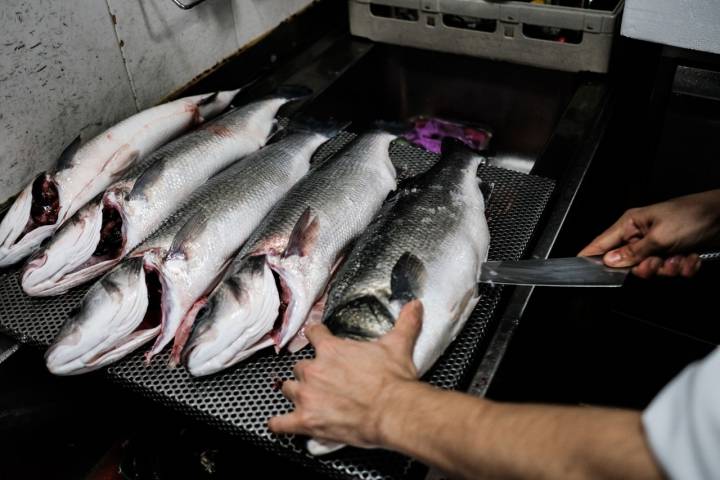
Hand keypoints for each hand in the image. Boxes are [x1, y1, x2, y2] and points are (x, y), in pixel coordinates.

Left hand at [268, 300, 423, 447]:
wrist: (393, 411)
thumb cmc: (393, 381)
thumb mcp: (398, 345)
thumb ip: (405, 323)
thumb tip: (414, 305)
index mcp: (331, 350)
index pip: (313, 334)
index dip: (316, 335)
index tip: (317, 337)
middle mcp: (314, 370)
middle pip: (300, 366)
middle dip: (309, 371)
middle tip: (322, 378)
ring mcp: (307, 396)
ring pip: (288, 389)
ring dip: (296, 392)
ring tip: (305, 398)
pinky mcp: (306, 420)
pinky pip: (281, 423)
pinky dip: (279, 424)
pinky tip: (280, 424)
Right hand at [579, 190, 719, 277]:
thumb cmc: (693, 215)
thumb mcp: (660, 236)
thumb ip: (633, 252)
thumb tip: (610, 261)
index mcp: (631, 224)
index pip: (601, 243)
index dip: (591, 257)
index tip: (582, 270)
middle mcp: (642, 235)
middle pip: (628, 263)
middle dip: (646, 268)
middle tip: (656, 262)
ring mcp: (659, 245)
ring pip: (652, 269)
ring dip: (669, 268)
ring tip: (680, 257)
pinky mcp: (675, 252)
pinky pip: (670, 270)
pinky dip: (683, 267)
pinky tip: (691, 258)